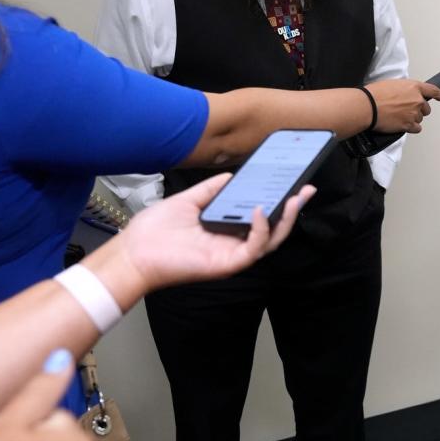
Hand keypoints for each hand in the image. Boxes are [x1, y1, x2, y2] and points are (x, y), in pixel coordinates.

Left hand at [99, 172, 312, 295]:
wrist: (133, 253)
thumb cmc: (154, 232)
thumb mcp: (187, 201)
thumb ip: (211, 190)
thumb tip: (231, 176)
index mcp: (226, 230)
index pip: (262, 217)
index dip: (280, 202)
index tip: (293, 184)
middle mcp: (233, 243)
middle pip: (274, 229)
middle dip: (294, 209)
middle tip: (306, 189)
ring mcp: (232, 255)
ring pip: (271, 240)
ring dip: (286, 219)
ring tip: (294, 198)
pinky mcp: (227, 264)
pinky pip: (253, 248)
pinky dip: (261, 229)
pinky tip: (261, 210)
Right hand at [369, 80, 439, 133]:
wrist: (368, 106)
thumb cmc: (375, 94)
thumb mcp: (393, 84)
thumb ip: (405, 89)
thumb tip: (405, 95)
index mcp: (414, 87)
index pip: (433, 90)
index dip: (438, 94)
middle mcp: (417, 100)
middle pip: (426, 108)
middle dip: (419, 110)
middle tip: (407, 110)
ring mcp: (414, 113)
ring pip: (420, 119)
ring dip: (412, 119)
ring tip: (398, 116)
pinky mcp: (408, 125)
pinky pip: (416, 128)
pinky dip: (411, 128)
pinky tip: (402, 124)